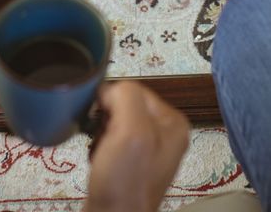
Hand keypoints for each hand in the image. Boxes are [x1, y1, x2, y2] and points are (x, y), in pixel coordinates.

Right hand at [85, 82, 188, 211]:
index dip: (112, 100)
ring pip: (114, 122)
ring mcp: (148, 151)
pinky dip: (98, 147)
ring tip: (99, 151)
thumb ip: (126, 97)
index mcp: (173, 121)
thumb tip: (108, 89)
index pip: (135, 89)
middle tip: (102, 139)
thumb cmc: (125, 181)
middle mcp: (165, 134)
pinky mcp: (131, 165)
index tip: (101, 120)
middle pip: (124, 105)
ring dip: (100, 133)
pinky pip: (110, 141)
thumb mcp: (131, 131)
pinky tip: (97, 159)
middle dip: (105, 119)